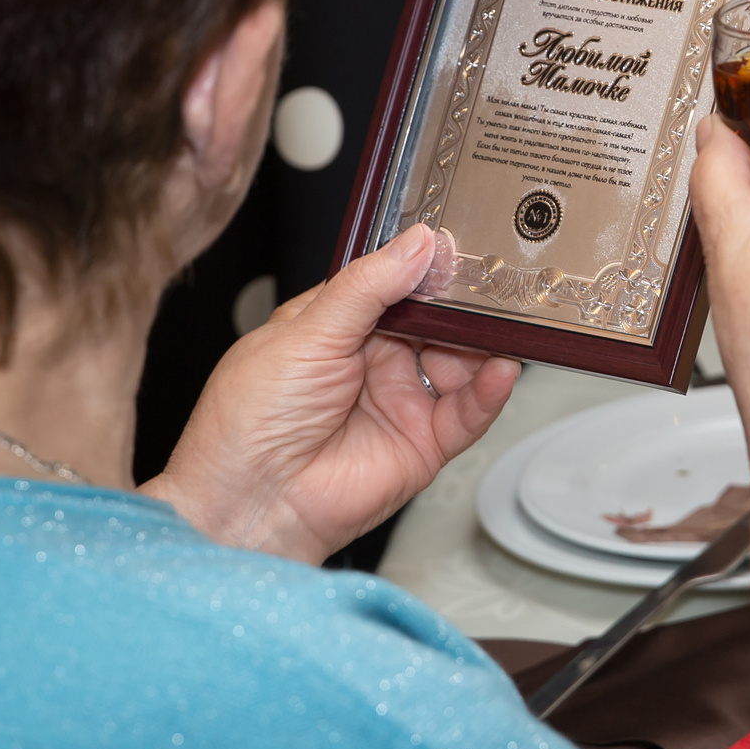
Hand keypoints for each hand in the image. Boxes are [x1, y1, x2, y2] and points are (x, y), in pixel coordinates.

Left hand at [146, 224, 519, 561]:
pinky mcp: (422, 444)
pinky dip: (489, 392)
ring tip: (497, 329)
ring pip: (460, 363)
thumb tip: (416, 245)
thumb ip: (368, 286)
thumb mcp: (308, 333)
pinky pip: (467, 414)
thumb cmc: (250, 421)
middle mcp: (372, 361)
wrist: (252, 503)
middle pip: (436, 322)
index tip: (457, 250)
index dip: (425, 269)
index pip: (395, 284)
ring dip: (483, 345)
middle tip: (488, 287)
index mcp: (337, 324)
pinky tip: (499, 370)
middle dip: (463, 306)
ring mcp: (400, 402)